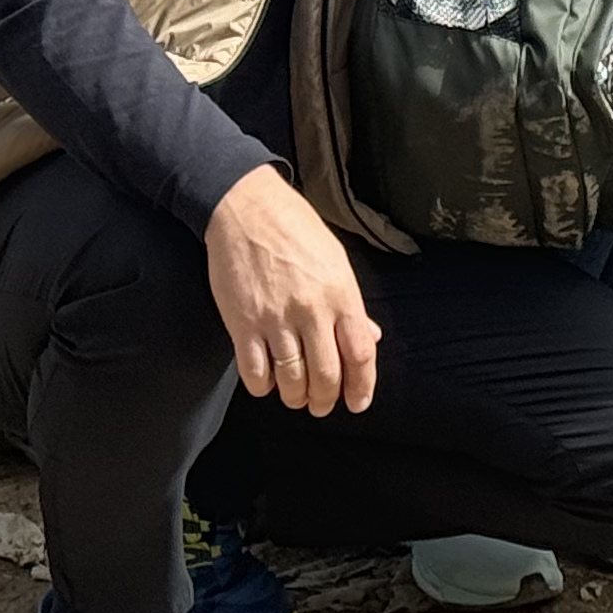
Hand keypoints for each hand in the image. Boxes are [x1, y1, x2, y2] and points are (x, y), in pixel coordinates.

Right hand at [204, 165, 378, 416]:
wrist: (246, 208)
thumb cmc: (295, 229)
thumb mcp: (335, 259)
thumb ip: (351, 304)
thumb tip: (369, 337)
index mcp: (340, 293)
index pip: (360, 353)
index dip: (362, 386)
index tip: (357, 403)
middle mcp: (311, 310)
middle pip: (326, 375)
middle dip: (326, 399)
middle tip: (321, 404)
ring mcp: (275, 319)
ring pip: (292, 380)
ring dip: (296, 397)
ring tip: (296, 397)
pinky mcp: (243, 324)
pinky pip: (255, 372)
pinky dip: (263, 386)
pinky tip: (267, 382)